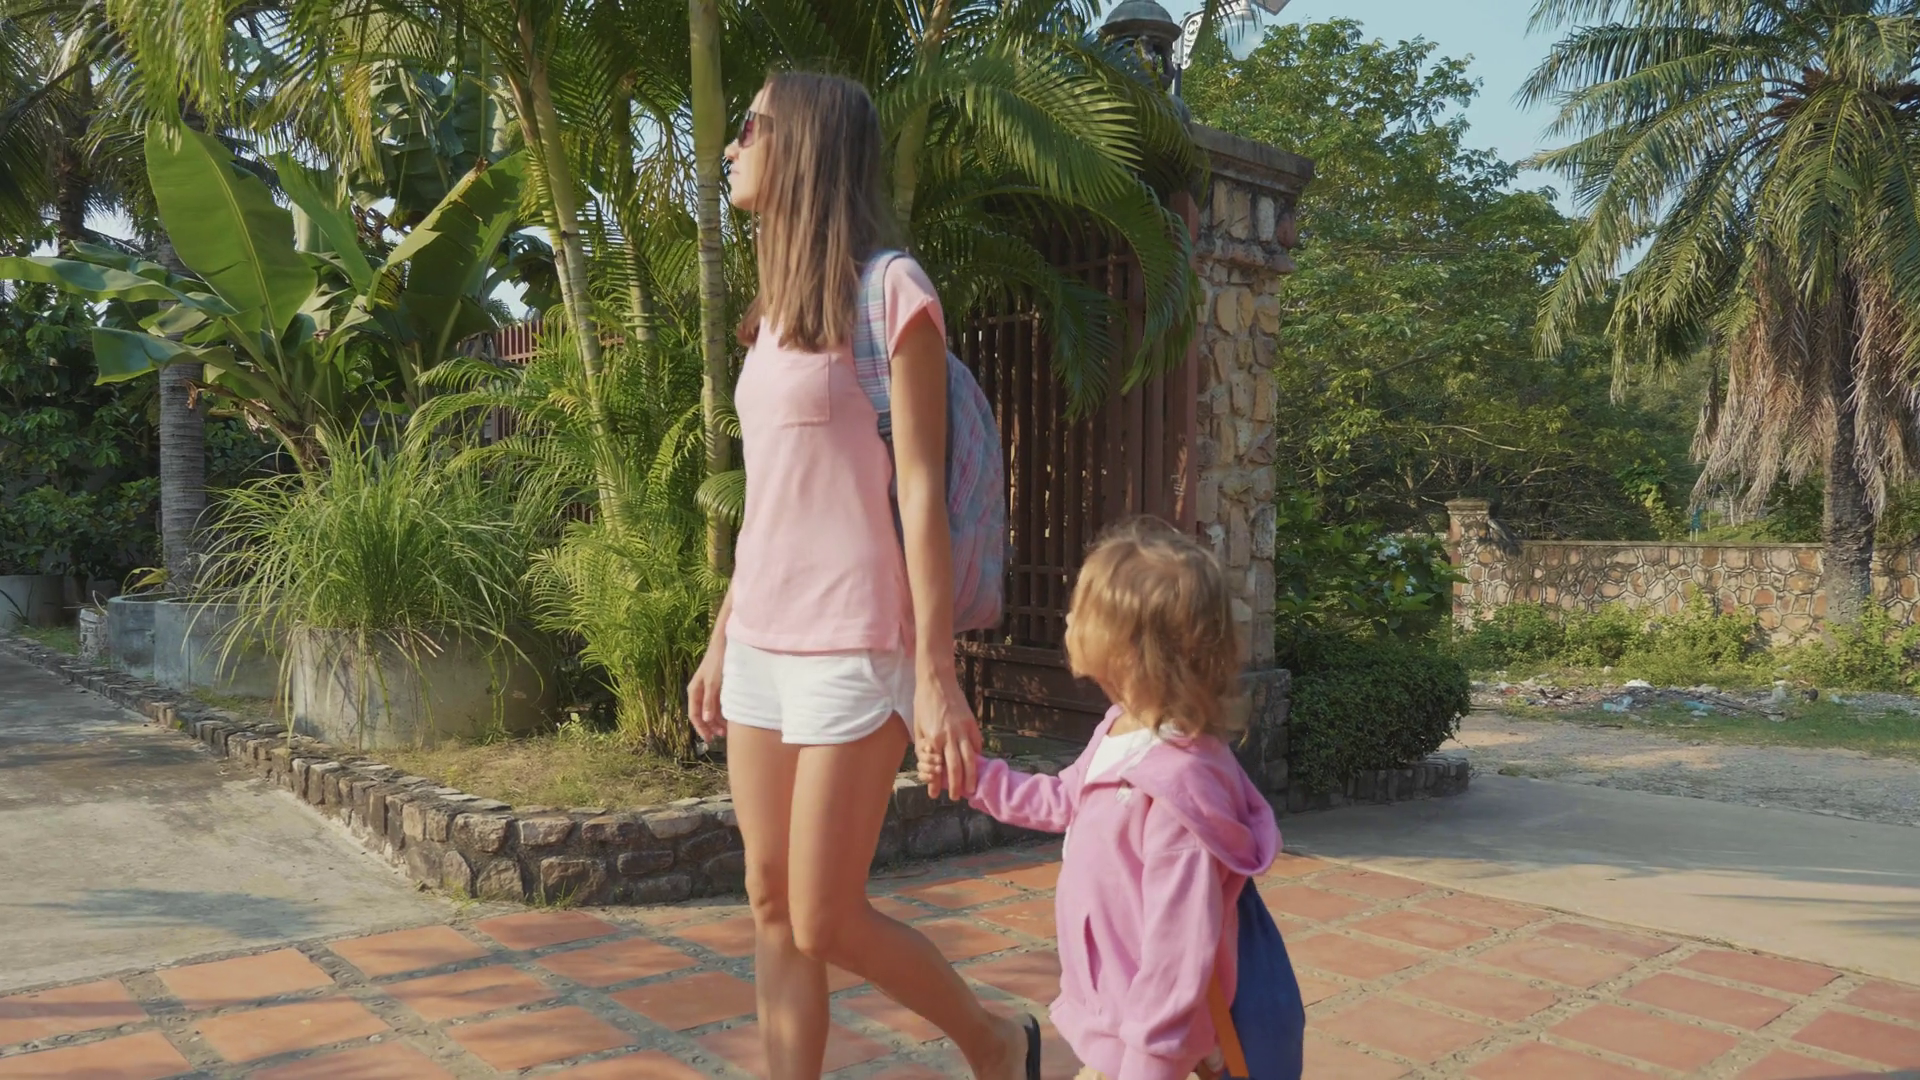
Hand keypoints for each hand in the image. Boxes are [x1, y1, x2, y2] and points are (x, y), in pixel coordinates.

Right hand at [688, 643, 725, 742]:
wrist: (725, 643)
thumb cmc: (718, 661)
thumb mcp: (714, 682)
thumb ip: (710, 701)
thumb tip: (706, 720)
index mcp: (694, 691)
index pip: (694, 715)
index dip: (701, 729)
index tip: (709, 739)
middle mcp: (700, 691)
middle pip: (702, 714)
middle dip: (710, 726)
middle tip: (721, 736)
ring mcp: (708, 689)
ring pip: (711, 710)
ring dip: (717, 721)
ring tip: (727, 729)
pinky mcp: (717, 686)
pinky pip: (717, 703)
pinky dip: (722, 712)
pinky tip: (730, 717)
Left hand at [914, 669, 982, 799]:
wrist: (936, 681)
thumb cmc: (923, 704)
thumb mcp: (918, 728)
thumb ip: (924, 750)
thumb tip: (931, 768)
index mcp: (934, 738)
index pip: (938, 767)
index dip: (936, 783)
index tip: (934, 794)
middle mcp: (950, 736)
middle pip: (957, 768)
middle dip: (957, 786)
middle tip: (956, 797)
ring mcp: (964, 729)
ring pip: (971, 759)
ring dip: (971, 776)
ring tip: (970, 788)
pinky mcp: (972, 723)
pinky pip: (977, 744)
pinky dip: (977, 755)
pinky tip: (975, 764)